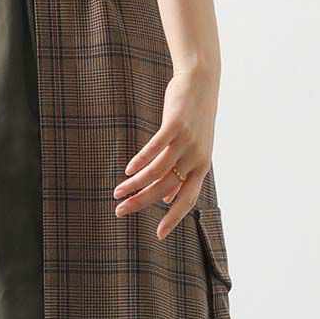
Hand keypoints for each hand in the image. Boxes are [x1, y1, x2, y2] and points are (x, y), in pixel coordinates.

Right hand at [113, 65, 217, 238]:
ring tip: (118, 191)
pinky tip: (127, 170)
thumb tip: (170, 198)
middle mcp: (196, 158)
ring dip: (135, 184)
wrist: (201, 83)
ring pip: (157, 171)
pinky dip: (140, 161)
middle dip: (141, 202)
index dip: (173, 218)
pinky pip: (155, 148)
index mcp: (201, 168)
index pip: (187, 200)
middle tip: (121, 211)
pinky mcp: (176, 126)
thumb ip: (183, 173)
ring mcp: (187, 142)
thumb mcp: (194, 149)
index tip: (159, 235)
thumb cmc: (194, 119)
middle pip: (165, 188)